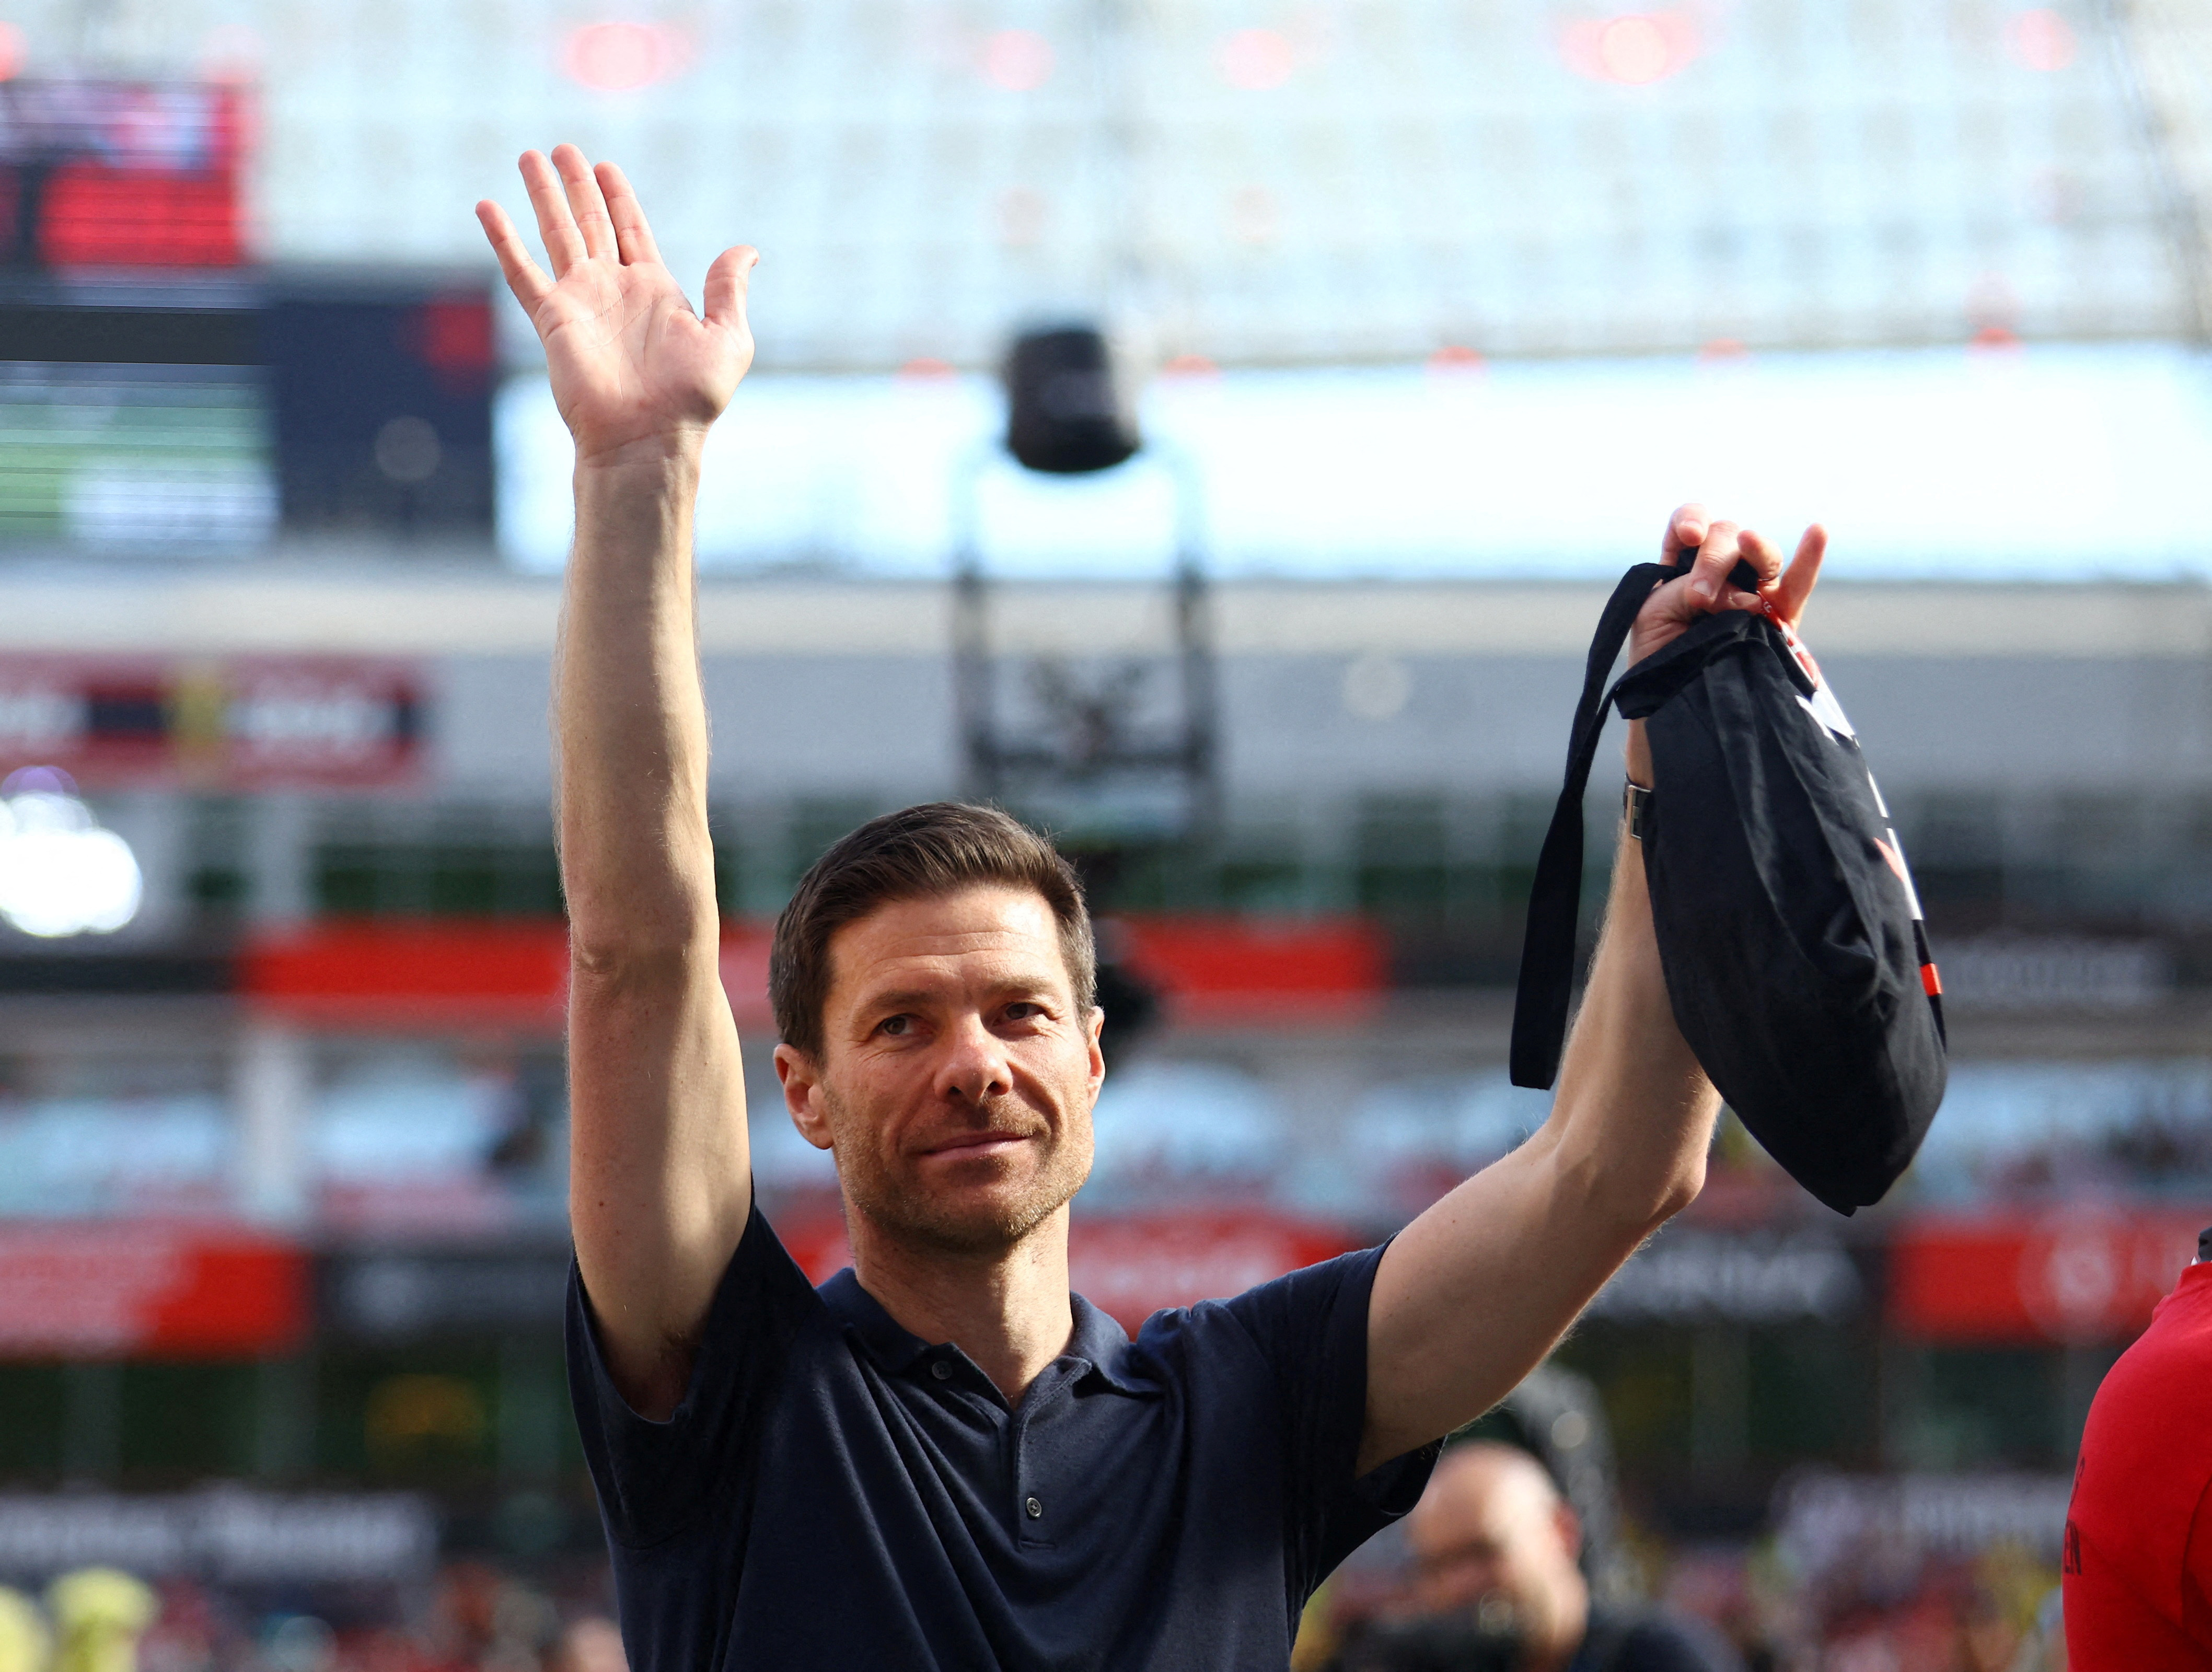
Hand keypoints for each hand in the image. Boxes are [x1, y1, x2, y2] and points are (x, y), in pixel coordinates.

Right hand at [476, 145, 755, 466]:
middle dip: (576, 185)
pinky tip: (487, 207)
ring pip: (558, 234)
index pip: (632, 229)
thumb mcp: (728, 338)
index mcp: (655, 290)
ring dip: (543, 195)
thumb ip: (729, 289)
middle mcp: (615, 290)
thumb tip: (748, 249)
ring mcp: (581, 301)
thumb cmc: (692, 398)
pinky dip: (503, 239)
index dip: (619, 197)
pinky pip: (522, 271)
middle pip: (592, 221)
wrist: (648, 437)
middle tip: (562, 148)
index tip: (605, 167)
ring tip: (528, 157)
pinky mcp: (553, 318)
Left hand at [1628, 502, 1824, 665]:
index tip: (1691, 536)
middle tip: (1699, 597)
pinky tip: (1817, 531)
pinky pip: (1800, 583)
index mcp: (1683, 563)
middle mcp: (1721, 569)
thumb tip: (1748, 599)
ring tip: (1749, 547)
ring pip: (1762, 553)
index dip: (1692, 520)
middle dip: (1713, 559)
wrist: (1674, 700)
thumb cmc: (1658, 653)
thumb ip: (1688, 590)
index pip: (1691, 523)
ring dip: (1755, 550)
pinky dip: (1809, 558)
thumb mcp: (1654, 613)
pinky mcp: (1780, 613)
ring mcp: (1753, 588)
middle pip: (1726, 534)